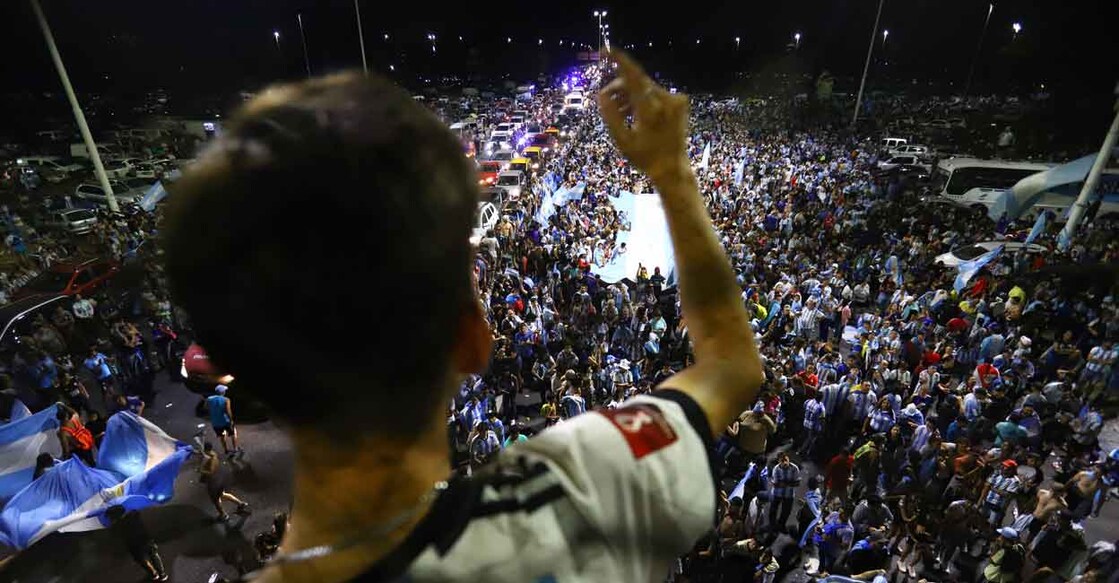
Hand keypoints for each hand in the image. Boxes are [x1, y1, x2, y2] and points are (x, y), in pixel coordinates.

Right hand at [597, 50, 689, 182]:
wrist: (672, 168)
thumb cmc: (644, 157)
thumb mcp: (622, 139)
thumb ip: (610, 115)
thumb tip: (601, 94)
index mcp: (650, 109)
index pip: (633, 76)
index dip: (619, 61)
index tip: (606, 51)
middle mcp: (665, 100)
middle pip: (637, 82)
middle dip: (619, 87)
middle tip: (605, 98)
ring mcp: (675, 101)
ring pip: (645, 87)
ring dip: (630, 95)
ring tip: (620, 112)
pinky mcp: (679, 103)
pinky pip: (656, 94)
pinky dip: (643, 99)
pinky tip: (634, 113)